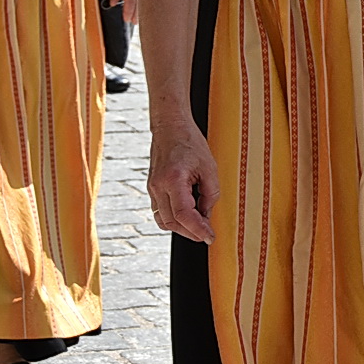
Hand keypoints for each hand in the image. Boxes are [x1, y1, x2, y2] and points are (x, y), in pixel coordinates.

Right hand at [147, 115, 220, 244]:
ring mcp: (152, 188)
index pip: (183, 215)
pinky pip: (160, 211)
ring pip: (163, 220)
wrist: (170, 127)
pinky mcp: (152, 188)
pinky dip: (174, 219)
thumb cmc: (189, 142)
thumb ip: (210, 194)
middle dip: (190, 232)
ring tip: (199, 226)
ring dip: (181, 228)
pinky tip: (188, 216)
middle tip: (207, 234)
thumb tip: (206, 215)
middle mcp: (158, 187)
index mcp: (173, 179)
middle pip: (171, 222)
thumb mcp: (209, 167)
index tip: (209, 237)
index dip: (197, 229)